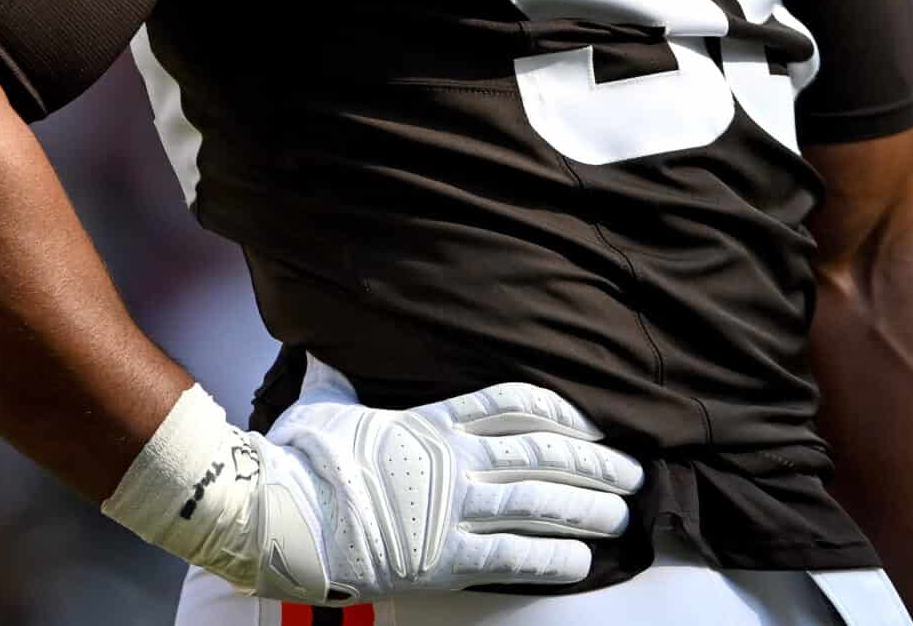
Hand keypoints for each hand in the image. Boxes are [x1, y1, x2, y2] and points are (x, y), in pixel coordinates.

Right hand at [244, 357, 645, 602]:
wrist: (278, 514)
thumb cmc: (298, 460)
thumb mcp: (323, 406)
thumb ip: (337, 382)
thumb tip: (321, 352)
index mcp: (433, 423)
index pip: (515, 404)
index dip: (564, 410)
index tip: (596, 418)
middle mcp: (454, 463)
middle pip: (544, 454)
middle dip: (596, 462)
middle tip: (633, 469)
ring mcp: (452, 511)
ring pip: (541, 502)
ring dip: (589, 507)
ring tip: (623, 513)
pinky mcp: (443, 559)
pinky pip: (512, 556)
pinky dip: (553, 558)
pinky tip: (584, 560)